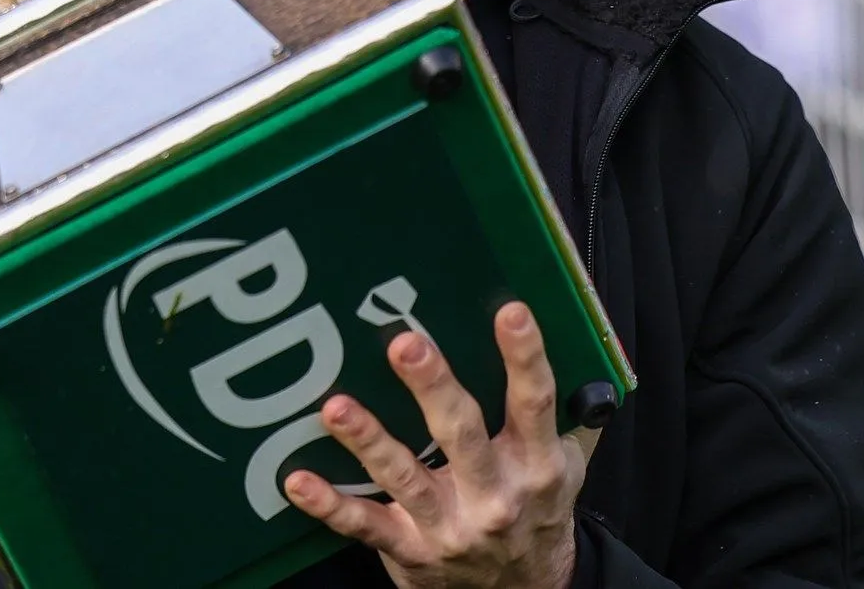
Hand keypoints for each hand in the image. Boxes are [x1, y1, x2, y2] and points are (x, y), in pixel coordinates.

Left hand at [284, 302, 590, 588]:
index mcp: (537, 465)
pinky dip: (330, 506)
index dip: (525, 356)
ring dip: (369, 440)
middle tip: (406, 344)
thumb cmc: (538, 512)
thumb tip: (540, 339)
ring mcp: (450, 527)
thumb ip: (551, 413)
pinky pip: (365, 526)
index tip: (511, 312)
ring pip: (405, 478)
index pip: (533, 403)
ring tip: (336, 407)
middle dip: (433, 387)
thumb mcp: (564, 466)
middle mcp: (495, 495)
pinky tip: (299, 482)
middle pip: (462, 434)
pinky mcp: (413, 552)